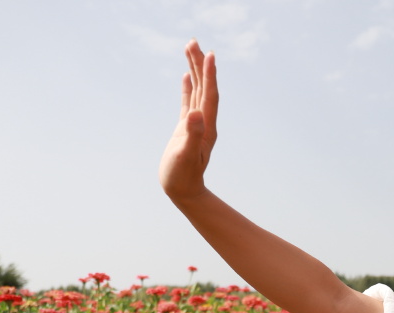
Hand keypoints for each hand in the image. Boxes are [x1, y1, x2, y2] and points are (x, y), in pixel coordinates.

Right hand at [159, 40, 217, 202]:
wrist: (183, 190)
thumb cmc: (183, 176)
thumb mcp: (186, 155)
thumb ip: (192, 135)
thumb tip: (195, 114)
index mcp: (206, 126)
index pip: (210, 96)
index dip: (210, 76)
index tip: (210, 55)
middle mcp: (204, 122)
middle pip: (205, 88)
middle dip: (200, 64)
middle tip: (194, 42)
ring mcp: (196, 123)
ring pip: (197, 91)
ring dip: (195, 70)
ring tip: (190, 48)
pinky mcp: (186, 127)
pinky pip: (189, 101)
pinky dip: (189, 87)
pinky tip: (187, 76)